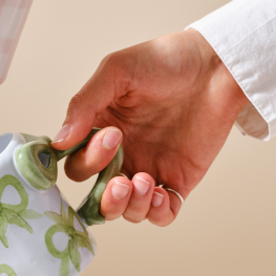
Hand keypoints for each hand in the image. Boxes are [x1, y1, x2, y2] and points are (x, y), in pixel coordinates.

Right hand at [52, 30, 246, 225]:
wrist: (216, 65)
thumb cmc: (165, 60)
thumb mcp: (116, 71)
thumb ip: (84, 104)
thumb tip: (59, 142)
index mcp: (100, 131)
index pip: (77, 164)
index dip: (86, 161)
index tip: (111, 137)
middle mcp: (121, 156)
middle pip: (98, 196)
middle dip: (105, 195)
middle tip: (122, 177)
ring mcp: (149, 169)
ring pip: (127, 210)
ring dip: (129, 207)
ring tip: (144, 183)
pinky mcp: (178, 180)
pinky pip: (161, 214)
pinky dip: (156, 213)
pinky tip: (159, 194)